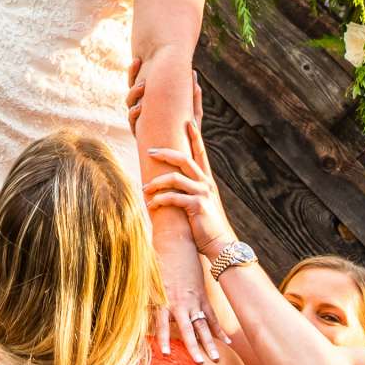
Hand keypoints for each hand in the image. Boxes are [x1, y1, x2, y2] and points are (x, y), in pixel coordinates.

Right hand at [126, 60, 201, 135]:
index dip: (135, 71)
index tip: (137, 59)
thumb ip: (193, 97)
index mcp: (152, 101)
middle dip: (132, 76)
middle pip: (132, 90)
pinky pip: (133, 122)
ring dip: (134, 94)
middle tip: (136, 65)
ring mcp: (140, 121)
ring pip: (130, 103)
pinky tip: (139, 108)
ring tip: (142, 86)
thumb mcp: (194, 114)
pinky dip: (134, 114)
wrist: (181, 160)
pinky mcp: (140, 134)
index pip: (140, 82)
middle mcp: (143, 109)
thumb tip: (194, 74)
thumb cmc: (189, 136)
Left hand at [144, 117, 233, 262]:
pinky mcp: (197, 206)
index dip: (195, 135)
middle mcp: (206, 183)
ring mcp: (202, 193)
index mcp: (206, 180)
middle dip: (166, 152)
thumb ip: (189, 191)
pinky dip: (160, 200)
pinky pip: (174, 198)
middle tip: (149, 151)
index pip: (200, 152)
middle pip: (184, 158)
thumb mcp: (199, 203)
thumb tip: (173, 185)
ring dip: (157, 182)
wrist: (219, 244)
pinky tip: (152, 206)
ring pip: (175, 178)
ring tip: (145, 189)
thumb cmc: (205, 225)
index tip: (189, 120)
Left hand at [153, 221, 224, 364]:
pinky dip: (219, 329)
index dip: (164, 338)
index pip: (163, 324)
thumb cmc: (157, 262)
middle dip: (193, 347)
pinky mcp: (203, 295)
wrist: (176, 241)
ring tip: (216, 359)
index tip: (166, 354)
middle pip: (188, 328)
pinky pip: (212, 315)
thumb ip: (145, 301)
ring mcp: (194, 299)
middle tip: (200, 363)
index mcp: (163, 299)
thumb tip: (138, 319)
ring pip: (203, 325)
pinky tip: (227, 341)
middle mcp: (180, 302)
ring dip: (210, 343)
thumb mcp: (147, 282)